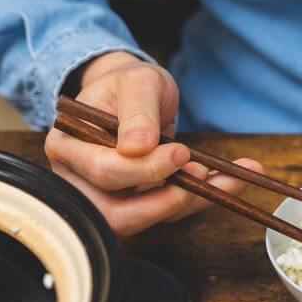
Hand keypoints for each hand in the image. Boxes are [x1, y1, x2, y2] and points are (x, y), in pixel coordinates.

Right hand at [44, 51, 262, 235]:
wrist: (135, 94)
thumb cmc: (128, 85)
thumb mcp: (136, 82)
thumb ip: (136, 111)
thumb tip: (136, 148)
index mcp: (68, 146)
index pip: (104, 171)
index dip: (144, 169)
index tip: (181, 153)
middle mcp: (79, 180)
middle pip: (117, 212)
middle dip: (167, 199)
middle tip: (205, 177)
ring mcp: (105, 198)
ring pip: (146, 219)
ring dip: (192, 202)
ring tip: (233, 179)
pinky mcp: (134, 205)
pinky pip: (165, 211)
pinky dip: (199, 199)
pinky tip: (229, 181)